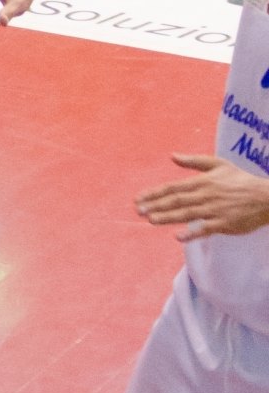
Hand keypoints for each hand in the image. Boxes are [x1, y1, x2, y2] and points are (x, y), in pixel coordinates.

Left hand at [136, 154, 268, 240]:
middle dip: (156, 205)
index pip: (173, 187)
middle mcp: (206, 195)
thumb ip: (194, 161)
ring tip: (150, 219)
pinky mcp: (225, 223)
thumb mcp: (219, 164)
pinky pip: (206, 228)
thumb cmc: (241, 180)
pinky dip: (193, 232)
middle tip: (138, 210)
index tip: (138, 198)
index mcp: (202, 181)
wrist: (267, 196)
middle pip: (176, 200)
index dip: (154, 193)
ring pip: (187, 213)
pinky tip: (178, 237)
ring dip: (168, 217)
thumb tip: (172, 155)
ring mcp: (215, 209)